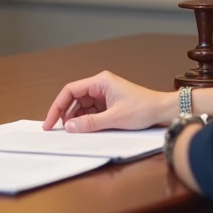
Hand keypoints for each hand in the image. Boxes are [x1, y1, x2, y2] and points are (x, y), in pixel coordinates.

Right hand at [42, 71, 176, 132]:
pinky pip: (91, 111)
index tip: (50, 121)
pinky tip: (82, 129)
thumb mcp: (115, 118)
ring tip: (70, 131)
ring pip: (81, 106)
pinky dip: (85, 120)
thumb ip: (90, 123)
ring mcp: (104, 94)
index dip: (57, 106)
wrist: (163, 111)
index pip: (70, 91)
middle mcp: (100, 85)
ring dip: (75, 118)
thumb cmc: (144, 109)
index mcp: (100, 81)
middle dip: (64, 113)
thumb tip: (69, 127)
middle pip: (74, 98)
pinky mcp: (109, 104)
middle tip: (55, 129)